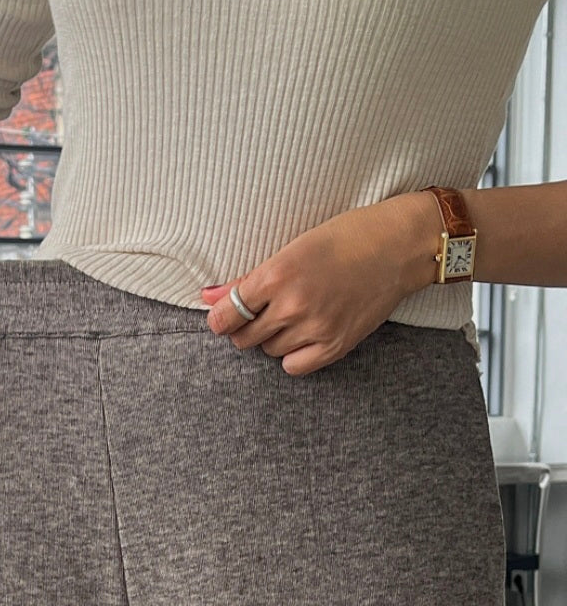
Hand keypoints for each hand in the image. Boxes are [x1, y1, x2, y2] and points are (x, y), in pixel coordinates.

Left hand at [199, 193, 437, 376]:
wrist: (398, 247)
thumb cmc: (344, 238)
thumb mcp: (292, 248)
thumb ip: (248, 280)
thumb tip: (207, 297)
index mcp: (277, 274)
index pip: (228, 313)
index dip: (221, 317)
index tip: (224, 316)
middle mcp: (293, 305)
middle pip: (244, 337)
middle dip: (245, 327)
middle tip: (264, 311)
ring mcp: (315, 328)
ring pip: (268, 350)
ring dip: (272, 338)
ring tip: (294, 314)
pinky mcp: (335, 346)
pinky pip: (294, 366)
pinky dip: (292, 355)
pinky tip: (303, 335)